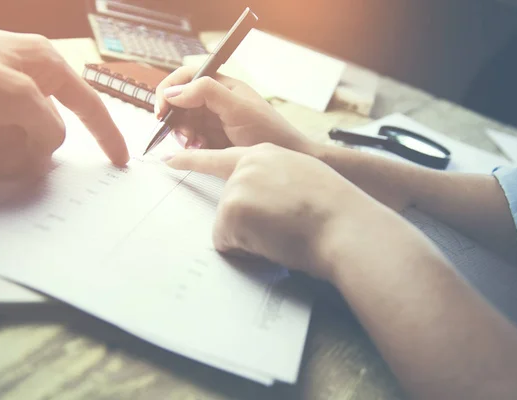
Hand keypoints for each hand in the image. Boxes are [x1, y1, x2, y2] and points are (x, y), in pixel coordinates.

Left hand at [0, 24, 127, 176]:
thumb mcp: (16, 99)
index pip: (90, 104)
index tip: (119, 160)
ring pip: (26, 132)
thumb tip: (47, 145)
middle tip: (3, 158)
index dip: (107, 134)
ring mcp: (6, 85)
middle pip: (51, 126)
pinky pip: (4, 129)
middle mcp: (31, 72)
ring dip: (7, 148)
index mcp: (47, 64)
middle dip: (30, 148)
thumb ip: (48, 126)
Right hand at [154, 66, 315, 153]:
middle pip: (179, 102)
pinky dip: (192, 146)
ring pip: (182, 124)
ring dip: (184, 135)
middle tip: (186, 135)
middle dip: (176, 119)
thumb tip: (174, 92)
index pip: (186, 77)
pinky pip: (191, 140)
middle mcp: (214, 100)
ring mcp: (212, 121)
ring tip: (197, 144)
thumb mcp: (238, 109)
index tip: (163, 110)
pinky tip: (202, 150)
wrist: (286, 158)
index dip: (169, 90)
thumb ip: (206, 93)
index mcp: (221, 85)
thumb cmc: (269, 131)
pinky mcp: (212, 140)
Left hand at [165, 143, 396, 279]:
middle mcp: (248, 164)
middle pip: (228, 205)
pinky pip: (226, 243)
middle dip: (248, 225)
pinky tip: (273, 242)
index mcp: (267, 154)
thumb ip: (277, 182)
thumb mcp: (306, 180)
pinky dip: (246, 252)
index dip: (193, 160)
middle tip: (282, 227)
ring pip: (228, 226)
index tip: (169, 160)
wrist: (346, 226)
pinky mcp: (232, 209)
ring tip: (283, 233)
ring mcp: (238, 185)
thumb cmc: (337, 211)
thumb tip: (263, 204)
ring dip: (251, 239)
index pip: (222, 156)